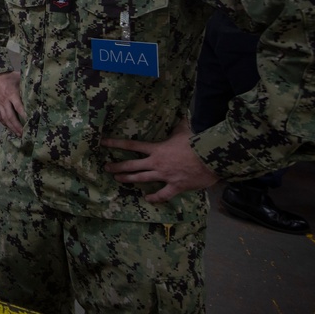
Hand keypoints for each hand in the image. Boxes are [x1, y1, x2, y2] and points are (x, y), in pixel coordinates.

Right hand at [0, 71, 25, 133]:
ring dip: (11, 127)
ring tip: (17, 134)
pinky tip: (8, 127)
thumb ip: (26, 85)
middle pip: (10, 116)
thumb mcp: (19, 78)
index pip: (18, 107)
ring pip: (4, 118)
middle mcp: (4, 101)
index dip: (24, 115)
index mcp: (11, 93)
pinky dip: (3, 123)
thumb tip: (38, 88)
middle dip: (17, 126)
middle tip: (23, 134)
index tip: (29, 122)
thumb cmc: (8, 76)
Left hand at [103, 119, 218, 203]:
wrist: (211, 157)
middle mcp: (157, 163)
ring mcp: (165, 176)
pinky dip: (154, 198)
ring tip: (118, 180)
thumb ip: (178, 124)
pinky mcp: (175, 186)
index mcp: (157, 149)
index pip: (132, 145)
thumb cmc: (196, 142)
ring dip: (129, 179)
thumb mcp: (184, 129)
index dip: (116, 143)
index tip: (103, 143)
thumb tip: (180, 114)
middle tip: (106, 168)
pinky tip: (147, 199)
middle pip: (132, 165)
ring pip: (142, 179)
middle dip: (118, 166)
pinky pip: (162, 194)